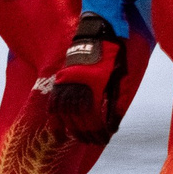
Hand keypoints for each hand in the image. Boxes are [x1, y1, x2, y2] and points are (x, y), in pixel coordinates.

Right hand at [43, 13, 130, 143]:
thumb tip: (113, 125)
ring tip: (76, 138)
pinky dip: (54, 118)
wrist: (97, 33)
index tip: (104, 138)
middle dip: (86, 133)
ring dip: (70, 128)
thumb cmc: (113, 56)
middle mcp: (79, 86)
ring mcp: (66, 82)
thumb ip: (115, 101)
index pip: (94, 117)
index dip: (98, 131)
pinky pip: (53, 103)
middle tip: (92, 141)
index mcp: (96, 86)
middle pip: (79, 118)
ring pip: (63, 113)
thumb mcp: (120, 78)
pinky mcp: (59, 79)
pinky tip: (59, 128)